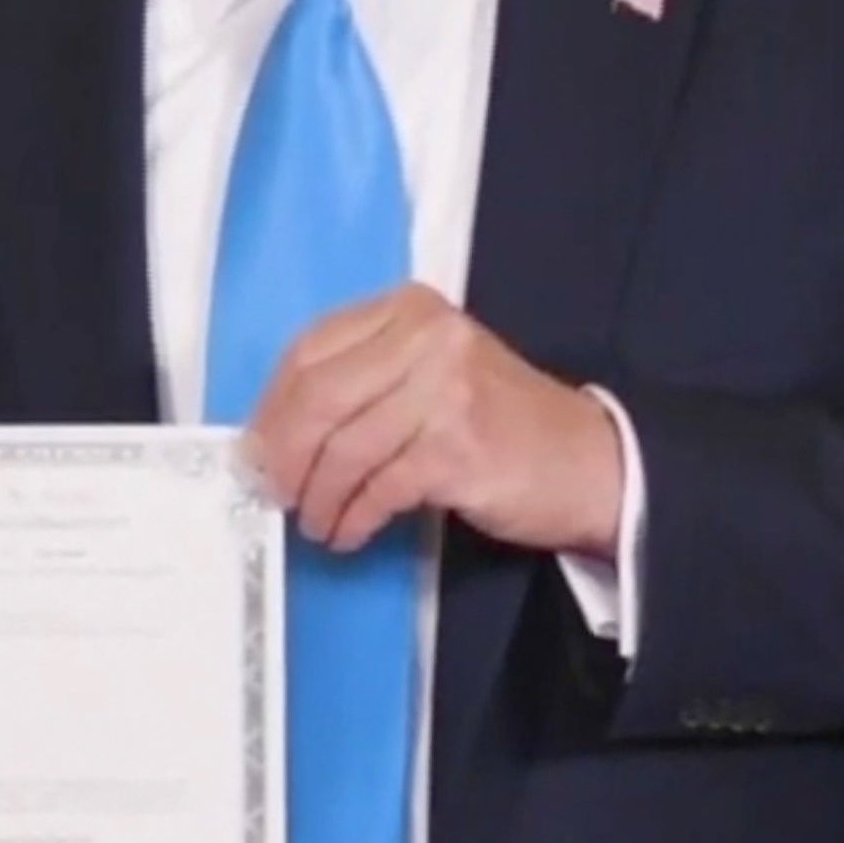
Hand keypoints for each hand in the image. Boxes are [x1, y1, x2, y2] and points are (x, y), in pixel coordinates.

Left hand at [248, 283, 622, 555]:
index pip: (309, 351)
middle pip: (318, 398)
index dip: (271, 408)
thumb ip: (360, 383)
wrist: (588, 461)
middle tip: (273, 494)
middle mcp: (427, 338)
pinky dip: (353, 516)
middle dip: (283, 455)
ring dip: (318, 497)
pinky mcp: (458, 447)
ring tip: (317, 524)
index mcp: (408, 310)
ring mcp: (445, 390)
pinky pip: (378, 487)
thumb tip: (269, 435)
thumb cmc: (497, 422)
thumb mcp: (427, 375)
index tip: (254, 452)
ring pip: (343, 448)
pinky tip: (349, 532)